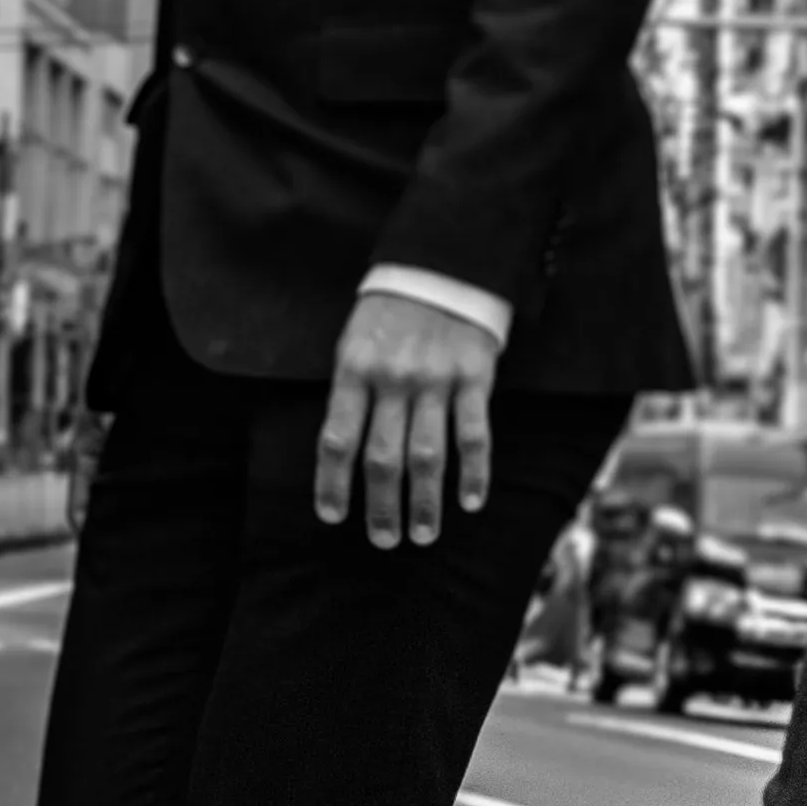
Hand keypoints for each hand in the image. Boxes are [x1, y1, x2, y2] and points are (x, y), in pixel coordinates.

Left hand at [315, 288, 504, 548]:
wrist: (442, 264)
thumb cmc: (390, 312)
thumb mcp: (354, 342)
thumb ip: (350, 392)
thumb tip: (342, 453)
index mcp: (353, 369)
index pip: (336, 438)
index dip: (332, 483)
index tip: (333, 516)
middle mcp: (392, 379)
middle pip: (382, 457)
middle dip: (381, 506)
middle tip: (383, 541)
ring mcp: (435, 380)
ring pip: (427, 455)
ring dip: (424, 502)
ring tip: (423, 535)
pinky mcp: (474, 377)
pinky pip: (474, 434)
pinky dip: (474, 473)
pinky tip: (470, 502)